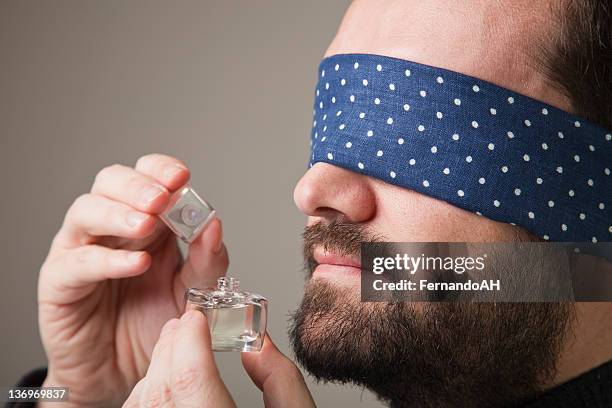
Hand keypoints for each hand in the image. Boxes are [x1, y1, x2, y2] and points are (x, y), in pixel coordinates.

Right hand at [38, 154, 228, 405]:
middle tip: (162, 199)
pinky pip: (77, 262)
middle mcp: (111, 228)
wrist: (124, 372)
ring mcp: (81, 250)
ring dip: (118, 214)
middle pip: (111, 182)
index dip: (161, 170)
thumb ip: (207, 262)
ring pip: (86, 211)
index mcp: (147, 222)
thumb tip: (214, 225)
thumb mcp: (193, 293)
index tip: (182, 177)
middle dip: (138, 185)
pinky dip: (107, 259)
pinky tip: (136, 263)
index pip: (147, 177)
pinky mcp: (60, 282)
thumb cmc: (153, 325)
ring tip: (147, 226)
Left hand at [124, 310, 315, 407]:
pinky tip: (165, 385)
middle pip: (162, 390)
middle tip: (185, 324)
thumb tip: (258, 346)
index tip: (198, 318)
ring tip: (177, 347)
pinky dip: (148, 396)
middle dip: (172, 347)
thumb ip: (281, 381)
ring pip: (143, 405)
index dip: (191, 340)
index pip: (192, 379)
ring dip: (157, 369)